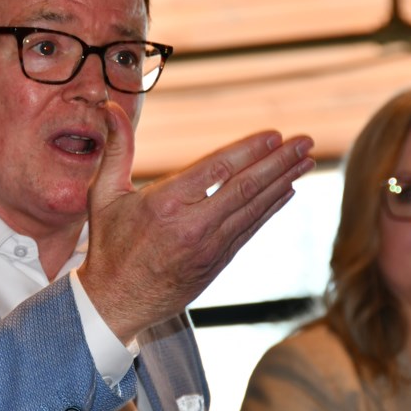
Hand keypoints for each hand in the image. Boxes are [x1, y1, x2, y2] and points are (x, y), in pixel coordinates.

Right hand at [78, 102, 314, 341]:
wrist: (116, 303)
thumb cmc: (109, 247)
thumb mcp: (104, 195)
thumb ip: (117, 149)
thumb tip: (112, 107)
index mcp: (165, 204)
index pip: (217, 169)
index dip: (249, 150)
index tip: (274, 135)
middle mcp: (192, 225)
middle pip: (245, 187)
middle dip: (279, 162)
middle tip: (305, 142)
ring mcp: (208, 247)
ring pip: (254, 209)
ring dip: (283, 183)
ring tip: (306, 162)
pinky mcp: (217, 263)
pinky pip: (250, 230)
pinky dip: (270, 210)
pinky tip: (286, 192)